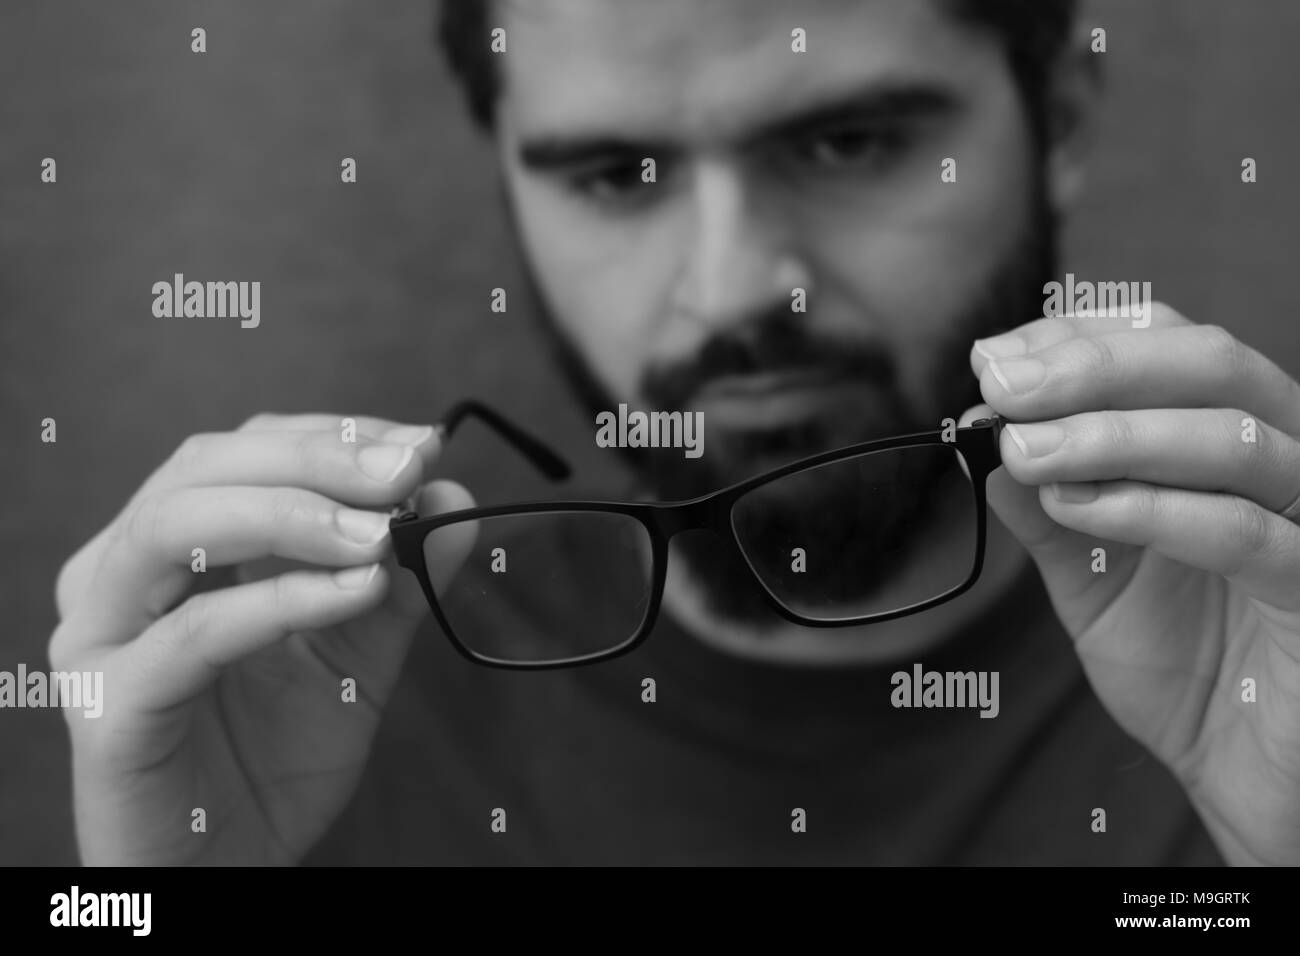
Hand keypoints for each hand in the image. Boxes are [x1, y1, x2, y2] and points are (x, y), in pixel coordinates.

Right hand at [50, 413, 476, 864]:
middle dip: (319, 460)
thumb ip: (400, 577)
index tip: (420, 443)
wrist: (234, 865)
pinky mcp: (110, 705)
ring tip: (382, 534)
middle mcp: (118, 574)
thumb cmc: (278, 754)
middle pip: (206, 468)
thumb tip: (452, 499)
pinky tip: (357, 590)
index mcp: (170, 546)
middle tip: (407, 471)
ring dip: (293, 514)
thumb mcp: (359, 652)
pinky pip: (196, 633)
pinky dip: (282, 599)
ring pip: (178, 526)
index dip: (333, 437)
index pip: (246, 451)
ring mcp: (100, 636)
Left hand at [962, 304, 1299, 864]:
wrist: (1243, 771)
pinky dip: (1152, 509)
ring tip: (1023, 450)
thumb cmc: (1184, 666)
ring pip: (1232, 436)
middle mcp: (1289, 460)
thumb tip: (987, 442)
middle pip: (1211, 363)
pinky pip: (1247, 531)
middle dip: (1093, 366)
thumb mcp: (1091, 576)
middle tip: (1002, 388)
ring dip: (1110, 433)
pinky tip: (1075, 507)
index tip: (995, 360)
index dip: (1080, 339)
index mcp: (1233, 441)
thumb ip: (1048, 510)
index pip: (1172, 343)